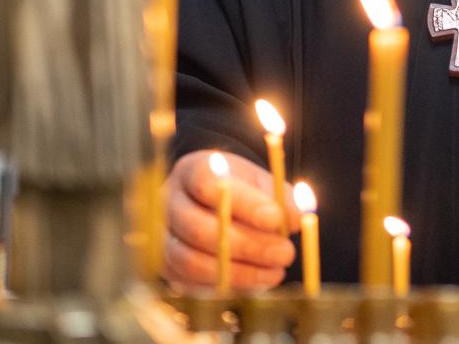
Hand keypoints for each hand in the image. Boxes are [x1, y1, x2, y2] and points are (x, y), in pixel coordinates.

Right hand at [162, 149, 298, 289]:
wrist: (213, 204)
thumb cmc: (241, 191)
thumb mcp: (262, 182)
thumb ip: (280, 197)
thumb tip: (295, 219)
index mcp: (192, 170)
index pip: (208, 185)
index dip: (242, 203)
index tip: (275, 219)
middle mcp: (168, 202)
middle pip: (196, 227)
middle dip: (246, 245)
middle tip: (284, 253)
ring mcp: (162, 237)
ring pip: (190, 261)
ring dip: (238, 273)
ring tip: (275, 272)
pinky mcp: (166, 268)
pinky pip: (191, 285)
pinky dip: (226, 288)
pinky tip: (257, 283)